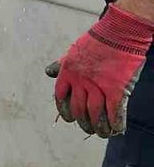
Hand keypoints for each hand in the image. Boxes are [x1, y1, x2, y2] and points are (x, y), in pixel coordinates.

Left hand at [46, 5, 153, 136]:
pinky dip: (116, 123)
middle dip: (83, 122)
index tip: (69, 119)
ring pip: (95, 114)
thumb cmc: (96, 41)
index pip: (60, 98)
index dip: (64, 111)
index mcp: (67, 73)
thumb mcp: (72, 52)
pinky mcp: (117, 89)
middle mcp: (80, 82)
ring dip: (99, 127)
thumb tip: (48, 73)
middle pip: (78, 110)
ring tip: (102, 133)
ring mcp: (98, 86)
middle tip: (88, 128)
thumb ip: (61, 65)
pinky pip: (114, 112)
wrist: (118, 33)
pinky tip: (117, 129)